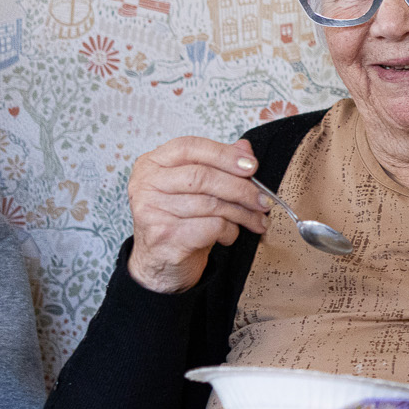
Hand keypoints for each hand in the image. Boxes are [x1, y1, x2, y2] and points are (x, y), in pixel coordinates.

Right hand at [127, 136, 271, 292]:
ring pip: (211, 203)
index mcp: (152, 163)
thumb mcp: (197, 189)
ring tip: (256, 220)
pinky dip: (229, 231)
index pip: (189, 147)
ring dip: (242, 213)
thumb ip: (218, 164)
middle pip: (203, 176)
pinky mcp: (164, 235)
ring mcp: (151, 210)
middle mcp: (146, 184)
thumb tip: (245, 148)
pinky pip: (211, 226)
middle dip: (241, 188)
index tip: (252, 166)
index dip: (224, 154)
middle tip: (263, 200)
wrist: (161, 262)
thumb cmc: (180, 220)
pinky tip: (228, 235)